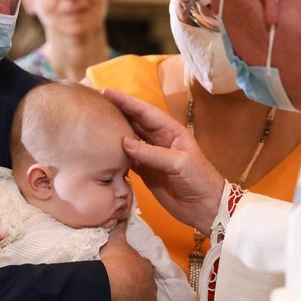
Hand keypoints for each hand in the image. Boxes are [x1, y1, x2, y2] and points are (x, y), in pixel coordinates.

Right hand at [100, 217, 155, 300]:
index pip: (144, 265)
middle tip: (126, 288)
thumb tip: (124, 213)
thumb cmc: (115, 264)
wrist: (113, 288)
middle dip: (139, 286)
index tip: (130, 269)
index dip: (137, 267)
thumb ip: (120, 229)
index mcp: (144, 266)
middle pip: (146, 284)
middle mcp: (151, 284)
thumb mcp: (116, 243)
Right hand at [102, 89, 223, 233]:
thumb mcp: (179, 163)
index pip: (144, 112)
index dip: (126, 102)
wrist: (205, 207)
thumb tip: (124, 142)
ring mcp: (151, 156)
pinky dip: (116, 154)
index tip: (107, 93)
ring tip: (95, 123)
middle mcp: (159, 139)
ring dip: (114, 132)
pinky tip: (103, 150)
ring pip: (129, 139)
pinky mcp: (146, 172)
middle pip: (134, 122)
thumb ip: (152, 153)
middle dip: (116, 112)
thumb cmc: (199, 180)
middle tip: (95, 104)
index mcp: (170, 130)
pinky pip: (128, 159)